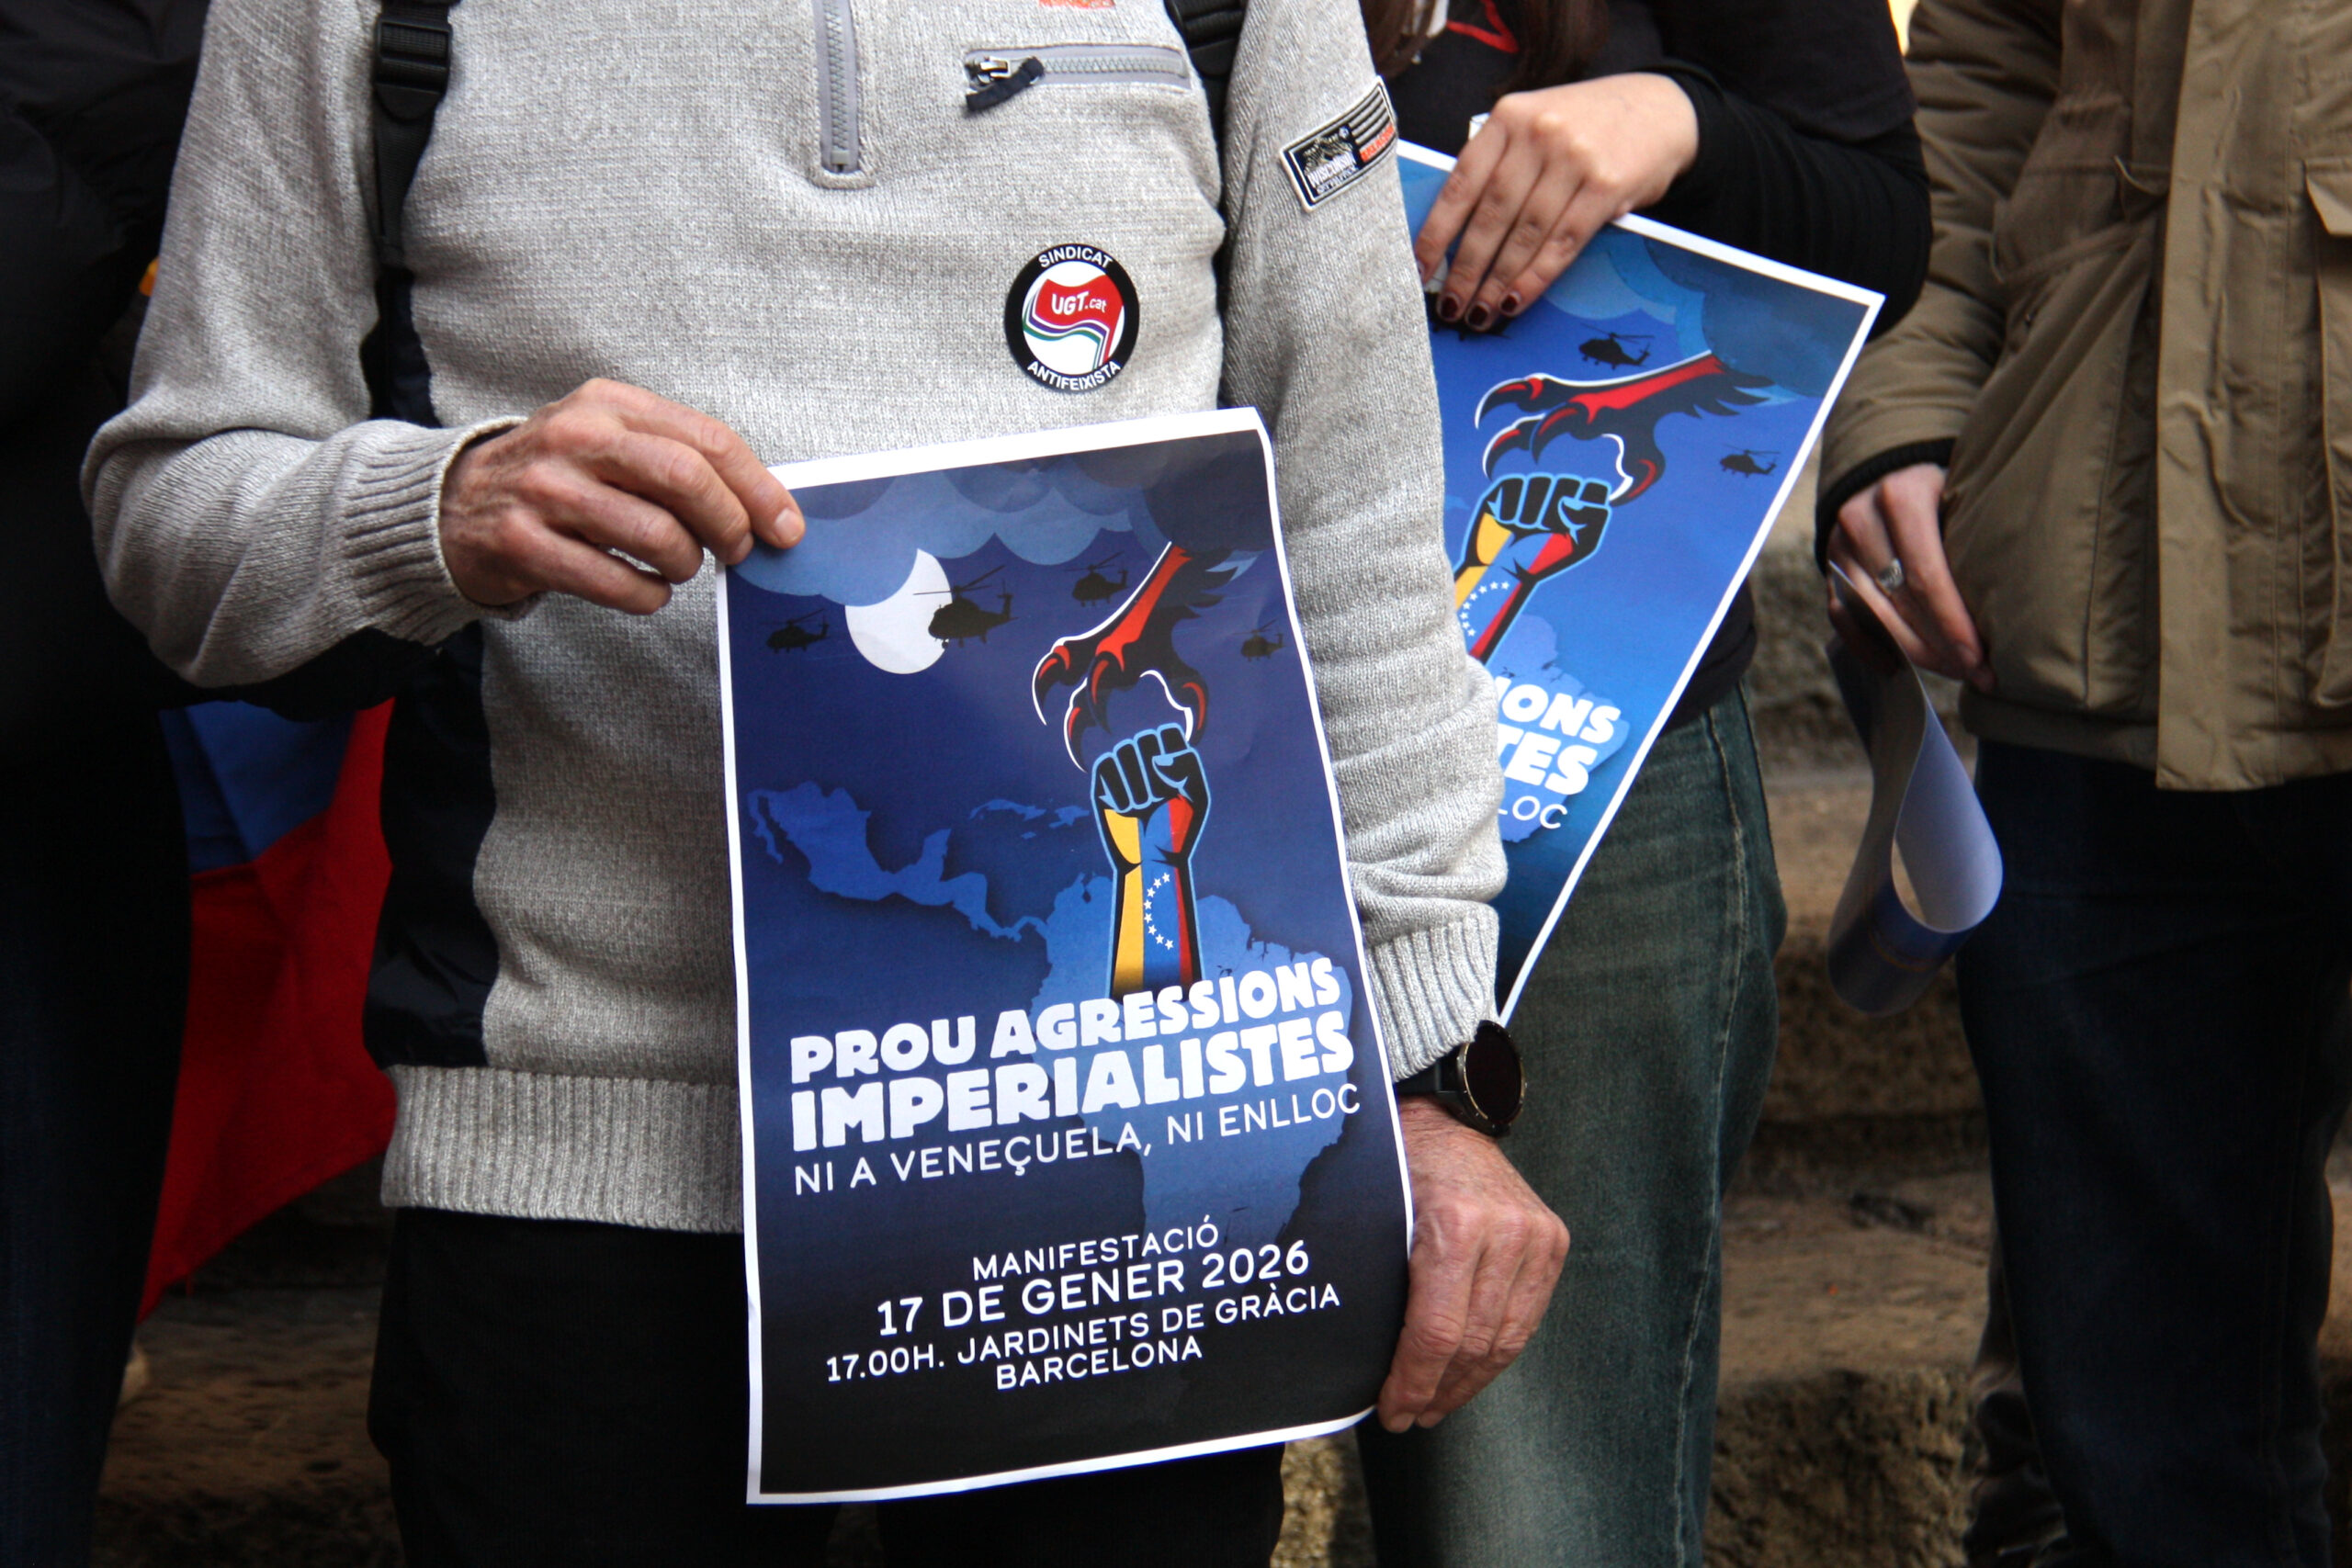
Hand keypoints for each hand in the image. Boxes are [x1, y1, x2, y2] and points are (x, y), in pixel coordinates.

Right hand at [438, 378, 802, 612]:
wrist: (454, 505)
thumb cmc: (556, 476)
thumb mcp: (608, 441)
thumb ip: (677, 458)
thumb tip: (764, 505)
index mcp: (608, 405)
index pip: (707, 440)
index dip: (758, 487)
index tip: (785, 526)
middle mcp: (576, 438)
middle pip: (687, 479)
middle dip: (730, 524)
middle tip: (739, 551)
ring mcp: (545, 491)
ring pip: (657, 535)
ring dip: (686, 564)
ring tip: (679, 567)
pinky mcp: (524, 545)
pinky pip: (616, 583)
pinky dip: (648, 597)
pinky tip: (646, 590)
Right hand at [1092, 724, 1210, 866]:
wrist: (1152, 860)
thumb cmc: (1178, 830)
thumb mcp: (1196, 798)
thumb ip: (1186, 767)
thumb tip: (1158, 757)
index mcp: (1173, 758)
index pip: (1167, 732)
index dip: (1170, 753)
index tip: (1175, 784)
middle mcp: (1147, 759)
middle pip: (1144, 738)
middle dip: (1152, 770)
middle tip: (1157, 800)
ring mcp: (1124, 769)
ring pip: (1124, 749)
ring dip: (1135, 783)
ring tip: (1142, 808)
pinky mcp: (1103, 783)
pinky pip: (1106, 765)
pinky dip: (1117, 789)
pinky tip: (1126, 810)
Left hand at [1378, 1096, 1568, 1429]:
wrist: (1445, 1117)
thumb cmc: (1396, 1164)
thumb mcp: (1372, 1215)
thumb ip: (1373, 1280)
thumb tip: (1355, 1359)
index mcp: (1455, 1224)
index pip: (1437, 1331)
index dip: (1414, 1382)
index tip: (1392, 1410)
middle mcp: (1506, 1231)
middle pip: (1474, 1343)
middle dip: (1438, 1390)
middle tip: (1410, 1415)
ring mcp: (1536, 1236)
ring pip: (1507, 1339)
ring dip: (1469, 1381)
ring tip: (1437, 1404)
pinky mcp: (1553, 1241)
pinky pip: (1528, 1317)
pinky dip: (1497, 1351)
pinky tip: (1469, 1371)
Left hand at [1419, 74, 1698, 329]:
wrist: (1663, 110)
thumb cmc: (1588, 126)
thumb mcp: (1536, 125)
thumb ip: (1501, 164)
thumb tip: (1457, 236)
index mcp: (1509, 117)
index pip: (1460, 184)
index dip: (1437, 232)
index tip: (1420, 270)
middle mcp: (1538, 133)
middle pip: (1490, 215)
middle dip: (1467, 268)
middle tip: (1451, 305)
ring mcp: (1573, 158)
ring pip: (1524, 233)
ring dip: (1498, 281)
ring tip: (1480, 313)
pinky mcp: (1606, 185)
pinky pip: (1562, 242)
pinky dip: (1536, 277)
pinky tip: (1517, 300)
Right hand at [1825, 462, 1989, 689]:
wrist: (1890, 466)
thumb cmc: (1946, 485)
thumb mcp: (1965, 491)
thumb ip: (1977, 534)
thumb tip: (2015, 602)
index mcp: (1901, 497)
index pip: (1926, 577)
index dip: (1952, 625)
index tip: (1981, 659)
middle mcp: (1860, 520)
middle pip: (1899, 602)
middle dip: (1940, 646)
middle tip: (1976, 673)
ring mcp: (1838, 546)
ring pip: (1872, 615)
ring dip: (1912, 652)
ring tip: (1951, 670)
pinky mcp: (1828, 566)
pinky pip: (1842, 617)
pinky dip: (1869, 646)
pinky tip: (1898, 667)